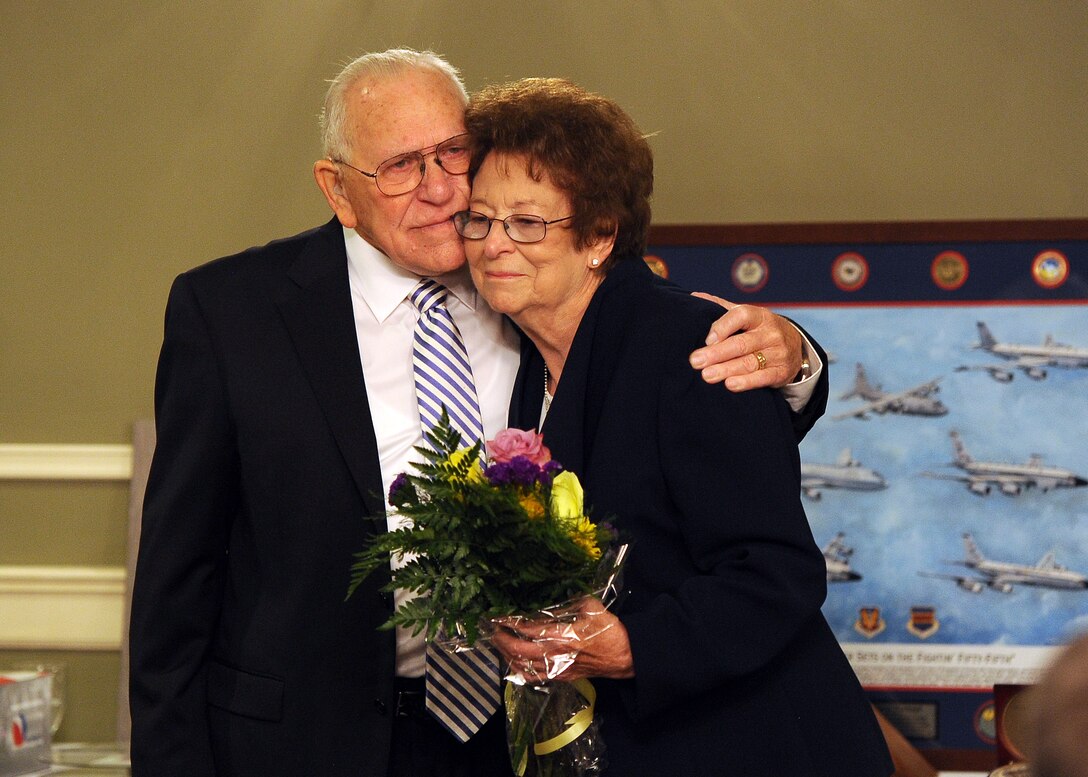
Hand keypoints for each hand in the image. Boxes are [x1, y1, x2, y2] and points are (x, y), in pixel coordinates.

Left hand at [491, 598, 633, 681]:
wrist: (624, 656)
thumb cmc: (609, 631)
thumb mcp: (592, 608)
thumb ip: (572, 602)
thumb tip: (560, 597)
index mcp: (563, 636)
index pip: (529, 630)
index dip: (511, 624)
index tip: (498, 619)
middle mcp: (557, 654)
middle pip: (520, 651)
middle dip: (503, 642)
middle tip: (493, 632)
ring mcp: (558, 668)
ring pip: (524, 667)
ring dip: (508, 656)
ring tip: (499, 646)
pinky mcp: (561, 676)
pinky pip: (535, 677)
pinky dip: (521, 671)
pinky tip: (514, 664)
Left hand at [688, 293, 802, 390]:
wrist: (795, 347)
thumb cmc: (761, 330)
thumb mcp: (747, 316)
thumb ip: (722, 309)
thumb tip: (694, 297)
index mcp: (760, 316)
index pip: (742, 316)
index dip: (723, 326)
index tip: (707, 339)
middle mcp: (771, 333)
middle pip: (742, 343)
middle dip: (717, 353)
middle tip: (696, 361)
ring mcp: (778, 353)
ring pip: (750, 362)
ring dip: (727, 369)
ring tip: (707, 375)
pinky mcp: (782, 372)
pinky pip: (763, 378)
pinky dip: (746, 382)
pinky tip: (730, 384)